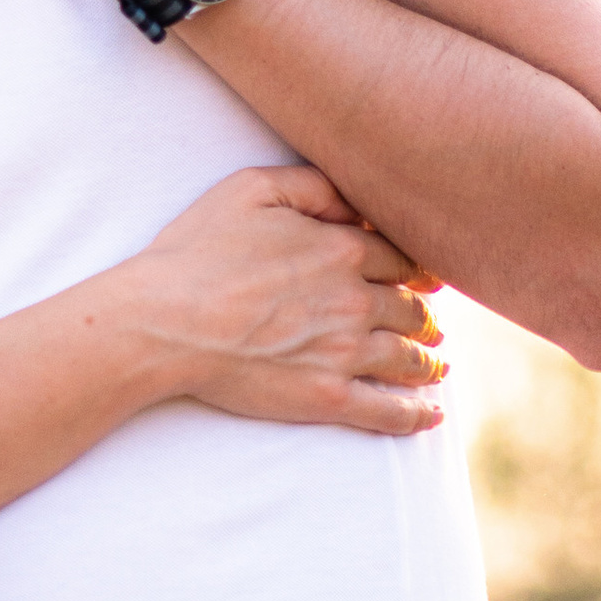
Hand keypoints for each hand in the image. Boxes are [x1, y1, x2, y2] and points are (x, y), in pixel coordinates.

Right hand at [125, 165, 446, 436]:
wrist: (165, 320)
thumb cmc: (197, 251)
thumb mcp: (250, 189)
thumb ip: (313, 185)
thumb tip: (357, 200)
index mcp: (341, 249)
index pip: (401, 260)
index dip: (416, 271)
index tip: (423, 280)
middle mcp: (354, 300)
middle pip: (411, 310)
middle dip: (426, 317)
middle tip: (432, 325)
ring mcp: (345, 352)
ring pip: (408, 358)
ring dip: (429, 362)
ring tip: (436, 366)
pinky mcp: (329, 398)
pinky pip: (390, 410)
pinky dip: (417, 414)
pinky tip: (430, 415)